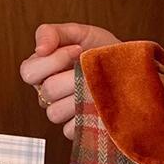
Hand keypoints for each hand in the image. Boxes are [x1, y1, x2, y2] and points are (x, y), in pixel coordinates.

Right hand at [20, 22, 119, 138]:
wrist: (134, 74)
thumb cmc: (106, 53)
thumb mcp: (82, 34)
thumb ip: (53, 33)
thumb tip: (39, 49)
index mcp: (44, 70)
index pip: (28, 71)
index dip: (53, 61)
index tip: (79, 50)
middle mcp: (49, 94)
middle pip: (46, 91)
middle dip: (71, 78)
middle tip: (90, 70)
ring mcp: (62, 113)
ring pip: (54, 113)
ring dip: (79, 98)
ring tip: (97, 89)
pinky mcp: (76, 131)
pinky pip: (70, 130)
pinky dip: (86, 117)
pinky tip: (98, 107)